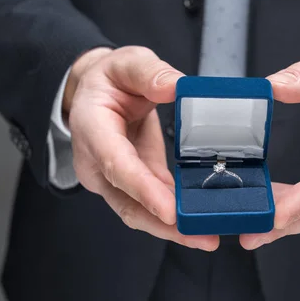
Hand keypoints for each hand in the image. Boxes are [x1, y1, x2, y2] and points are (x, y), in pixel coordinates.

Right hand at [66, 46, 218, 250]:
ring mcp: (111, 178)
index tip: (170, 211)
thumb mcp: (127, 62)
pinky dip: (174, 217)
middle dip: (165, 225)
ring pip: (139, 212)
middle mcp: (97, 162)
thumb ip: (149, 72)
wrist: (95, 93)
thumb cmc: (110, 79)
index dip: (144, 190)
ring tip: (207, 238)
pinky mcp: (131, 183)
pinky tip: (199, 223)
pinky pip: (150, 205)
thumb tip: (175, 86)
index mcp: (92, 129)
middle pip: (128, 202)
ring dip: (172, 230)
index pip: (118, 165)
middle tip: (202, 237)